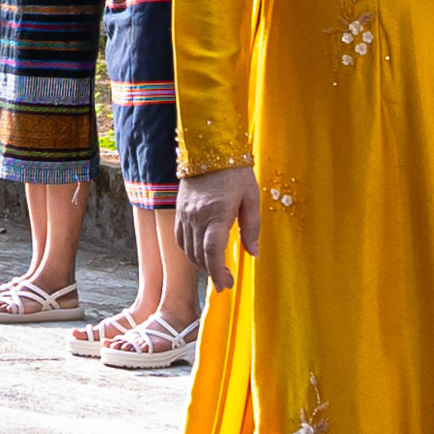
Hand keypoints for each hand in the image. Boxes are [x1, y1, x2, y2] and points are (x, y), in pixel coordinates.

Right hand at [174, 166, 259, 285]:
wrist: (209, 149)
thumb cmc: (235, 172)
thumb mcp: (251, 198)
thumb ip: (252, 227)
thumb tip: (254, 252)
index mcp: (216, 213)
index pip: (213, 251)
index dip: (218, 272)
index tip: (227, 284)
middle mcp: (196, 217)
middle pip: (200, 255)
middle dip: (212, 272)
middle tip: (226, 281)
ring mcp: (185, 214)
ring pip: (188, 249)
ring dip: (201, 263)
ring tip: (216, 269)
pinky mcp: (178, 211)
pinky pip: (180, 239)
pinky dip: (190, 251)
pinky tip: (201, 253)